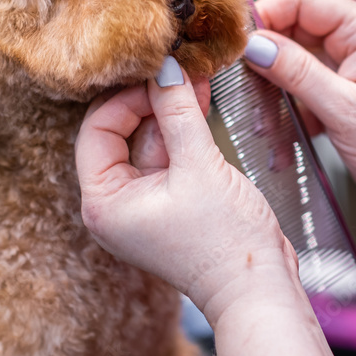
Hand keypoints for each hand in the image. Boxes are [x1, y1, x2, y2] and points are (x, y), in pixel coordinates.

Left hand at [75, 59, 300, 323]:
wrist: (258, 288)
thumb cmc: (225, 243)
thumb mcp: (200, 166)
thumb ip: (178, 112)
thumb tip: (166, 67)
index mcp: (103, 203)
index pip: (97, 130)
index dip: (128, 96)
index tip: (160, 73)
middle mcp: (114, 206)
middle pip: (119, 134)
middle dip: (151, 100)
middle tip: (178, 68)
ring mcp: (141, 207)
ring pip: (146, 142)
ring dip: (169, 111)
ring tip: (195, 76)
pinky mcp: (168, 205)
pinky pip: (166, 158)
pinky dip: (182, 131)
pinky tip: (199, 100)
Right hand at [244, 0, 355, 212]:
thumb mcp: (346, 110)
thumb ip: (298, 74)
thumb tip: (257, 46)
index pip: (302, 0)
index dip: (265, 15)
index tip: (238, 44)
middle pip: (292, 31)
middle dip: (265, 60)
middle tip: (243, 87)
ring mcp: (349, 68)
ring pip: (293, 64)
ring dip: (274, 92)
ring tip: (265, 121)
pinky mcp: (342, 94)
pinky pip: (302, 91)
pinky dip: (288, 112)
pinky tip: (282, 137)